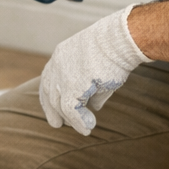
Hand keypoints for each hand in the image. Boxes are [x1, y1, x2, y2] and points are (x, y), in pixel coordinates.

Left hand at [39, 5, 148, 134]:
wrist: (120, 39)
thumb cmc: (115, 52)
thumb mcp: (98, 71)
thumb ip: (92, 89)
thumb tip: (94, 107)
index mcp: (61, 56)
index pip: (48, 79)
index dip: (49, 96)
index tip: (53, 109)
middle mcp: (57, 64)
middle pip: (48, 92)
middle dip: (52, 110)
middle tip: (57, 124)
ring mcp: (63, 74)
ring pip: (59, 104)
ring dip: (70, 120)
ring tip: (84, 128)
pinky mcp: (73, 85)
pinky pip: (70, 109)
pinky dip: (78, 121)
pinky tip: (88, 127)